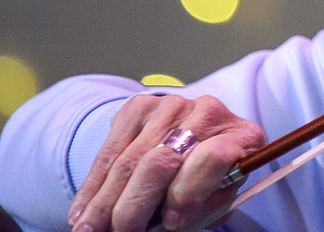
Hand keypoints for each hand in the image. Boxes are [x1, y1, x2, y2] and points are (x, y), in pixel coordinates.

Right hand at [68, 93, 264, 231]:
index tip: (168, 223)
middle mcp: (209, 113)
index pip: (212, 159)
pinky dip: (92, 186)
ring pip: (129, 159)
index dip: (187, 195)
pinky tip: (82, 211)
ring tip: (87, 230)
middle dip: (132, 206)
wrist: (195, 142)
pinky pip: (109, 150)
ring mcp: (172, 105)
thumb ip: (196, 208)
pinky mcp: (139, 106)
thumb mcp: (216, 200)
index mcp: (241, 137)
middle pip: (161, 161)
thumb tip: (163, 223)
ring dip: (104, 201)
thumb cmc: (209, 182)